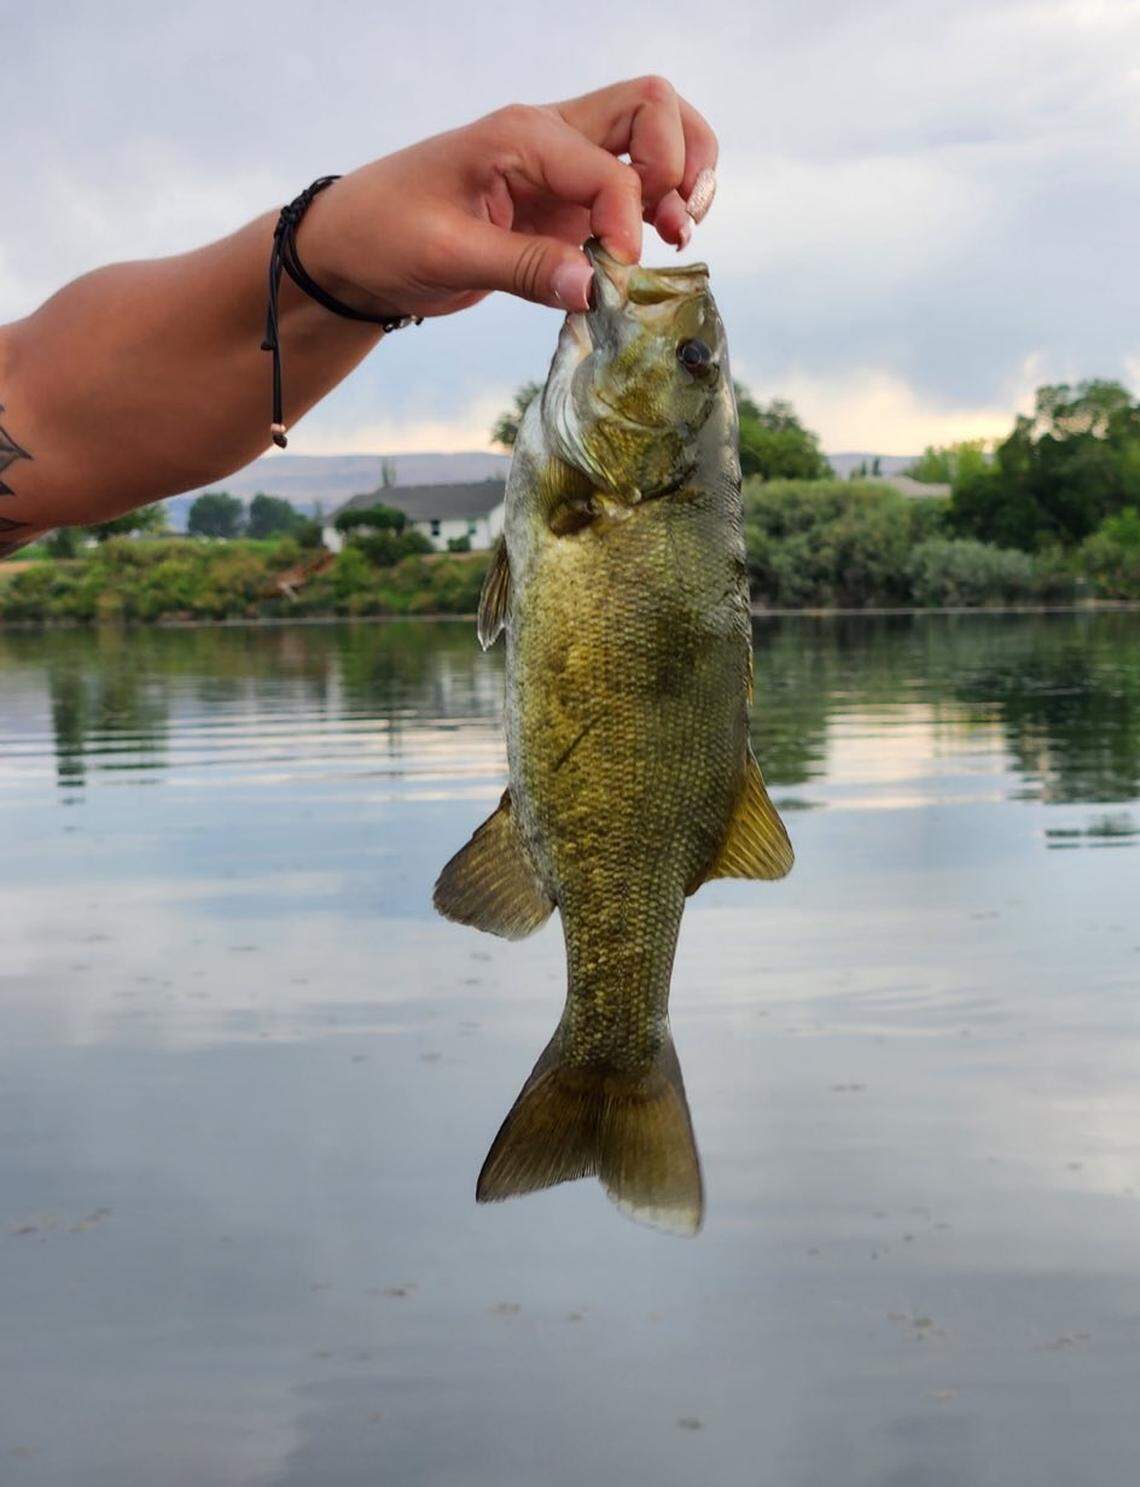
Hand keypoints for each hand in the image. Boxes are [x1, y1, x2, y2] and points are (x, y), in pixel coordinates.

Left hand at [298, 76, 717, 320]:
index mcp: (521, 136)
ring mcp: (562, 168)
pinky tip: (657, 248)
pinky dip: (656, 209)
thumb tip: (596, 288)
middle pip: (651, 106)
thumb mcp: (445, 255)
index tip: (614, 276)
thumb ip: (523, 269)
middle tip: (676, 226)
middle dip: (682, 159)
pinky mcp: (563, 203)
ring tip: (679, 234)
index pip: (610, 168)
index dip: (628, 222)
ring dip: (682, 177)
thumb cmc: (385, 235)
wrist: (353, 247)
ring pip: (651, 135)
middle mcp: (550, 138)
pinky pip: (631, 187)